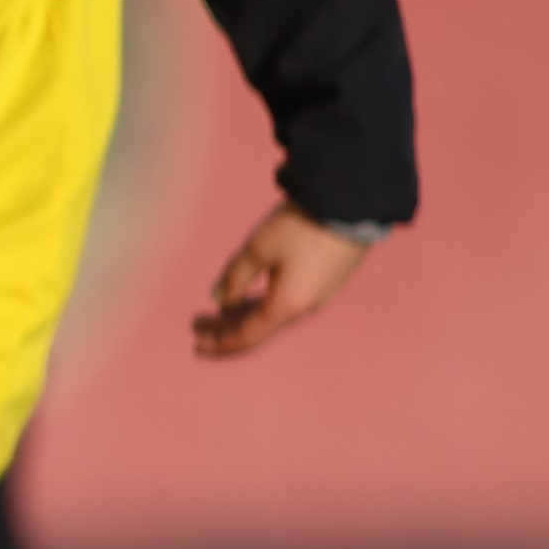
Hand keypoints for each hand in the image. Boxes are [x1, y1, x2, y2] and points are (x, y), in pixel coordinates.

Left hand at [191, 202, 372, 360]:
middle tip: (197, 324)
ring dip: (244, 315)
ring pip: (274, 315)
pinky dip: (262, 304)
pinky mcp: (327, 281)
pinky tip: (247, 295)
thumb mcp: (258, 249)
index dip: (220, 343)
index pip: (247, 336)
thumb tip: (218, 300)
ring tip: (218, 311)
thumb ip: (234, 277)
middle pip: (259, 328)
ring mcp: (319, 295)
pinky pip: (288, 303)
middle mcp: (306, 307)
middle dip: (226, 329)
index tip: (196, 343)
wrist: (352, 205)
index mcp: (287, 305)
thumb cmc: (301, 227)